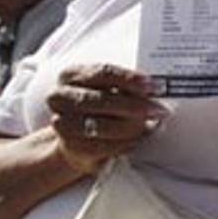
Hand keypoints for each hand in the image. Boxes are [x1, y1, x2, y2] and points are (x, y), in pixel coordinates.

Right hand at [45, 64, 167, 173]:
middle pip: (101, 100)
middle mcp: (59, 97)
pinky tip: (137, 140)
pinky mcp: (69, 146)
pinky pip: (102, 146)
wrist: (76, 138)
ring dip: (130, 127)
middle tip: (158, 109)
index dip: (129, 79)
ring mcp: (61, 122)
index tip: (152, 85)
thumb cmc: (99, 107)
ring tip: (150, 126)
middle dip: (134, 106)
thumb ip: (126, 87)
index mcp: (70, 75)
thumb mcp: (109, 89)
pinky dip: (124, 143)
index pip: (102, 72)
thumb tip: (155, 90)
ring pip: (100, 126)